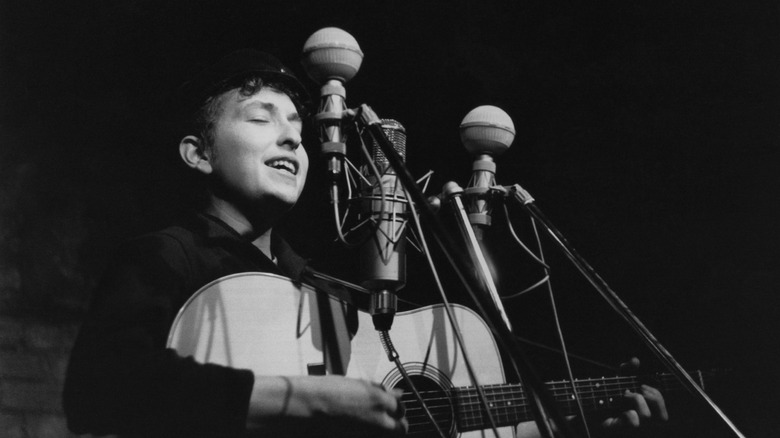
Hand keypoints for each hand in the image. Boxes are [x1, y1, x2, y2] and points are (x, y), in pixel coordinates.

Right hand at [247, 375, 406, 436]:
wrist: (304, 406)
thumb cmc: (326, 390)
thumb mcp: (356, 384)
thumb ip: (379, 390)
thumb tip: (396, 392)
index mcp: (379, 400)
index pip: (400, 406)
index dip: (396, 407)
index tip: (391, 407)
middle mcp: (378, 419)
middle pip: (401, 427)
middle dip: (397, 424)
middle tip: (387, 421)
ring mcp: (368, 434)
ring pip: (388, 434)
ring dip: (383, 430)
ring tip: (368, 424)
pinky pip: (369, 437)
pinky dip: (368, 433)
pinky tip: (357, 428)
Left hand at [599, 358, 668, 435]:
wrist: (585, 410)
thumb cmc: (604, 399)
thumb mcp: (617, 381)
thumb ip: (627, 371)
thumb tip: (635, 360)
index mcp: (645, 417)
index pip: (664, 414)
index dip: (657, 396)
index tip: (642, 385)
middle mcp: (643, 427)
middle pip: (663, 418)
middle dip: (651, 397)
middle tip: (636, 389)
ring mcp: (634, 432)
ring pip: (647, 416)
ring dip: (636, 400)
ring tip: (623, 396)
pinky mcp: (622, 432)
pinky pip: (633, 422)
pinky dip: (626, 412)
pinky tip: (618, 411)